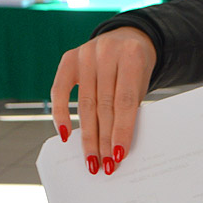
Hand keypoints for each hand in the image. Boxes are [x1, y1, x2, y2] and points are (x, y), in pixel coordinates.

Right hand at [51, 27, 156, 174]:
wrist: (127, 38)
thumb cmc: (136, 68)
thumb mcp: (142, 83)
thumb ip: (130, 107)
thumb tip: (116, 146)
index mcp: (131, 56)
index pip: (125, 101)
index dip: (122, 130)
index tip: (119, 155)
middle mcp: (106, 52)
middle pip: (104, 105)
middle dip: (104, 139)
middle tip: (105, 165)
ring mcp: (85, 54)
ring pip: (85, 104)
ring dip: (88, 136)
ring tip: (91, 159)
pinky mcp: (69, 59)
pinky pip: (59, 91)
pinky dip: (61, 114)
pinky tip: (66, 135)